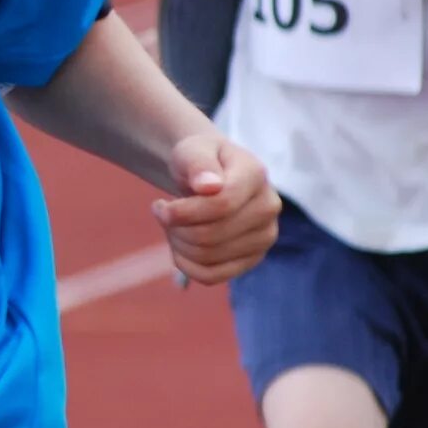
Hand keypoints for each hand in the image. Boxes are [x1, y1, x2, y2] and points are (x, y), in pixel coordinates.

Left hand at [150, 132, 280, 285]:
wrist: (209, 176)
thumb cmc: (199, 160)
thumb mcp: (192, 150)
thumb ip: (198, 164)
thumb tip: (209, 186)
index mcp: (255, 175)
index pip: (221, 205)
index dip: (183, 212)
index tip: (159, 205)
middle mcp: (268, 207)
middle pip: (211, 235)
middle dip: (175, 228)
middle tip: (163, 213)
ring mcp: (264, 236)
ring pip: (209, 257)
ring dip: (178, 245)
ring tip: (172, 225)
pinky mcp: (253, 258)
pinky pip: (212, 276)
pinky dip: (185, 265)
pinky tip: (178, 246)